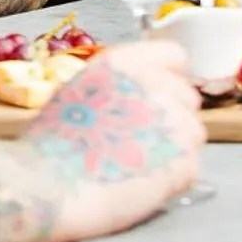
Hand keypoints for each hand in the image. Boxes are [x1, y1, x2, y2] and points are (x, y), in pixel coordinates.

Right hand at [24, 41, 203, 239]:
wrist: (48, 185)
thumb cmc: (53, 144)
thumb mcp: (79, 91)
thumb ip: (118, 86)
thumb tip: (136, 96)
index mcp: (125, 62)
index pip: (175, 56)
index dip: (169, 79)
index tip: (159, 97)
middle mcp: (155, 83)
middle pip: (187, 97)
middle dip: (172, 117)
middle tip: (143, 141)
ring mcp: (175, 121)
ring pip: (193, 134)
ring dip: (173, 149)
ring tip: (138, 165)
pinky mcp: (185, 160)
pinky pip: (189, 168)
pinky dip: (173, 180)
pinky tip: (141, 183)